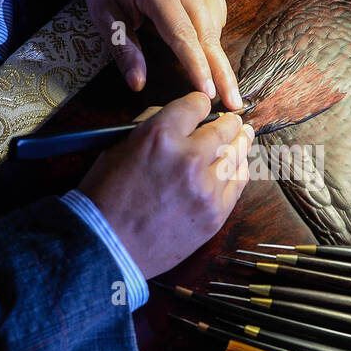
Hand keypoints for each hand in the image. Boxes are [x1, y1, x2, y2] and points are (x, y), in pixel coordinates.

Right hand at [77, 92, 252, 277]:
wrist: (106, 246)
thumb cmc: (106, 197)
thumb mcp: (117, 146)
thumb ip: (151, 125)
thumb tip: (180, 118)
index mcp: (159, 135)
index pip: (196, 104)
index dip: (200, 104)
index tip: (203, 108)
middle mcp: (187, 157)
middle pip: (224, 128)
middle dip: (228, 122)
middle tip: (233, 122)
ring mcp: (205, 187)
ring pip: (235, 154)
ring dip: (240, 142)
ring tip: (244, 136)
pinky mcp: (215, 213)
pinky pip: (238, 183)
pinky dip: (240, 169)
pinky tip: (240, 163)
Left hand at [83, 0, 242, 111]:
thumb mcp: (103, 13)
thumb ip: (123, 48)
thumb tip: (138, 83)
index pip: (183, 35)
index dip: (197, 68)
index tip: (209, 94)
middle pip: (209, 35)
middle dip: (222, 72)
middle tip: (234, 103)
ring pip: (216, 27)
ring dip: (215, 56)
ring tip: (215, 81)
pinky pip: (217, 15)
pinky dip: (211, 35)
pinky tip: (199, 44)